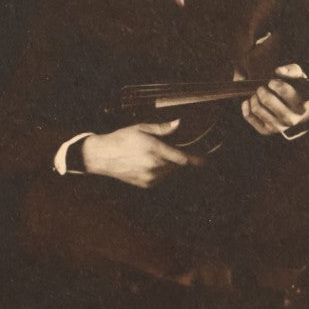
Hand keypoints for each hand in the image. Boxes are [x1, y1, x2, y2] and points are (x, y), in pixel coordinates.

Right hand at [82, 119, 203, 188]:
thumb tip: (179, 124)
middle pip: (178, 165)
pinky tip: (145, 163)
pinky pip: (161, 178)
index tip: (207, 159)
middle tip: (165, 150)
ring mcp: (151, 177)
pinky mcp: (147, 184)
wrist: (101, 156)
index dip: (198, 159)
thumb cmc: (120, 139)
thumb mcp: (140, 128)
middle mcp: (155, 166)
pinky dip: (159, 171)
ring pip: (170, 172)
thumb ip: (162, 128)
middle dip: (177, 157)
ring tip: (150, 155)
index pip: (184, 158)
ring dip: (168, 164)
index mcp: (155, 150)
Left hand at [242, 63, 308, 136]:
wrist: (303, 117)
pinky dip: (246, 106)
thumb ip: (292, 70)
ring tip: (258, 95)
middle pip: (267, 99)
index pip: (284, 91)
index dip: (275, 83)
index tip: (272, 82)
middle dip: (261, 90)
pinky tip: (250, 101)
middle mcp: (291, 119)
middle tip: (262, 88)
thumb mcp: (300, 80)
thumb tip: (278, 71)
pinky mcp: (267, 131)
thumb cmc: (299, 93)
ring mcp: (279, 126)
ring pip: (257, 108)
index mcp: (301, 105)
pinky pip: (249, 116)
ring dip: (254, 98)